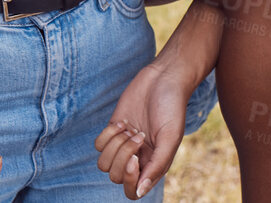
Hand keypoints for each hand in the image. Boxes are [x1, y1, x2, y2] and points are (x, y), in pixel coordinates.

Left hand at [94, 57, 193, 197]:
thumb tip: (140, 192)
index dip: (129, 180)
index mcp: (153, 165)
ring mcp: (123, 145)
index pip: (133, 191)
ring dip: (115, 145)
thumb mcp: (170, 137)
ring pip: (104, 164)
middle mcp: (137, 159)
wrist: (163, 78)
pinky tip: (123, 122)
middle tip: (138, 135)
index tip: (134, 159)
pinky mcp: (112, 131)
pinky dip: (108, 134)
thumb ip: (156, 166)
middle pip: (116, 176)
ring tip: (131, 128)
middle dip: (123, 156)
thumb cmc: (172, 107)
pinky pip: (98, 145)